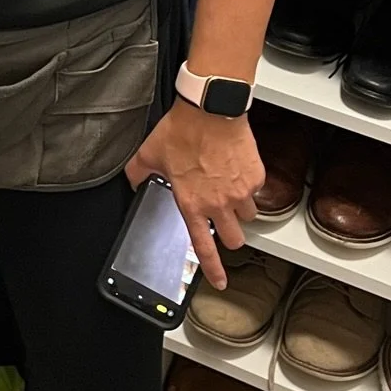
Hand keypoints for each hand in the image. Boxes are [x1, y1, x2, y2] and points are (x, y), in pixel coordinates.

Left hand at [125, 101, 263, 290]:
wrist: (211, 109)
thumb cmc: (182, 130)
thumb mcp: (149, 154)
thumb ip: (139, 174)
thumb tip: (134, 181)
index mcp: (192, 204)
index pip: (204, 247)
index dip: (213, 269)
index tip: (220, 281)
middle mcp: (218, 204)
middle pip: (234, 239)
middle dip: (229, 234)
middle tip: (222, 221)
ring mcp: (240, 192)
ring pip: (247, 216)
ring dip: (239, 209)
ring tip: (227, 189)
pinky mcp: (255, 177)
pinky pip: (255, 191)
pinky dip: (247, 186)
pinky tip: (234, 169)